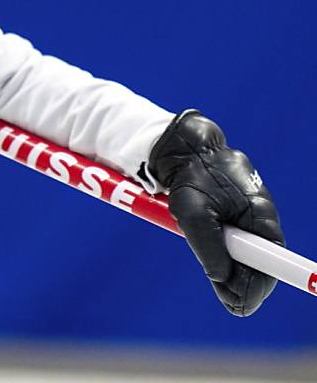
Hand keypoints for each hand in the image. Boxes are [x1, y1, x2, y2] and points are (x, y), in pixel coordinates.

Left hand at [149, 110, 285, 315]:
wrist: (183, 149)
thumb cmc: (189, 176)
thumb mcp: (194, 214)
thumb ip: (209, 247)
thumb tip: (223, 279)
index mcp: (260, 216)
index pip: (271, 261)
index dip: (258, 287)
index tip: (240, 306)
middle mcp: (260, 218)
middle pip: (260, 264)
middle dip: (245, 285)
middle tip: (228, 302)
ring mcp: (247, 217)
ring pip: (245, 257)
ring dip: (233, 271)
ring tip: (221, 285)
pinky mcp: (233, 217)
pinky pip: (233, 245)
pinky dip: (224, 256)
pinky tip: (214, 261)